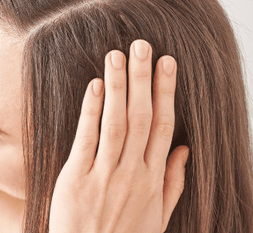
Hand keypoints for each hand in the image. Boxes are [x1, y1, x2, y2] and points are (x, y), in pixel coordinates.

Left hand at [49, 39, 188, 232]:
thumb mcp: (157, 216)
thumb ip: (173, 182)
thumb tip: (184, 148)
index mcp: (153, 179)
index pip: (163, 126)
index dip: (165, 92)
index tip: (167, 63)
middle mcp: (132, 173)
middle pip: (142, 118)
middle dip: (143, 79)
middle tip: (142, 45)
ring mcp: (104, 175)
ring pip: (116, 123)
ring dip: (119, 87)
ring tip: (117, 55)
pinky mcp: (76, 178)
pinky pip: (86, 139)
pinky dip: (91, 110)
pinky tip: (95, 86)